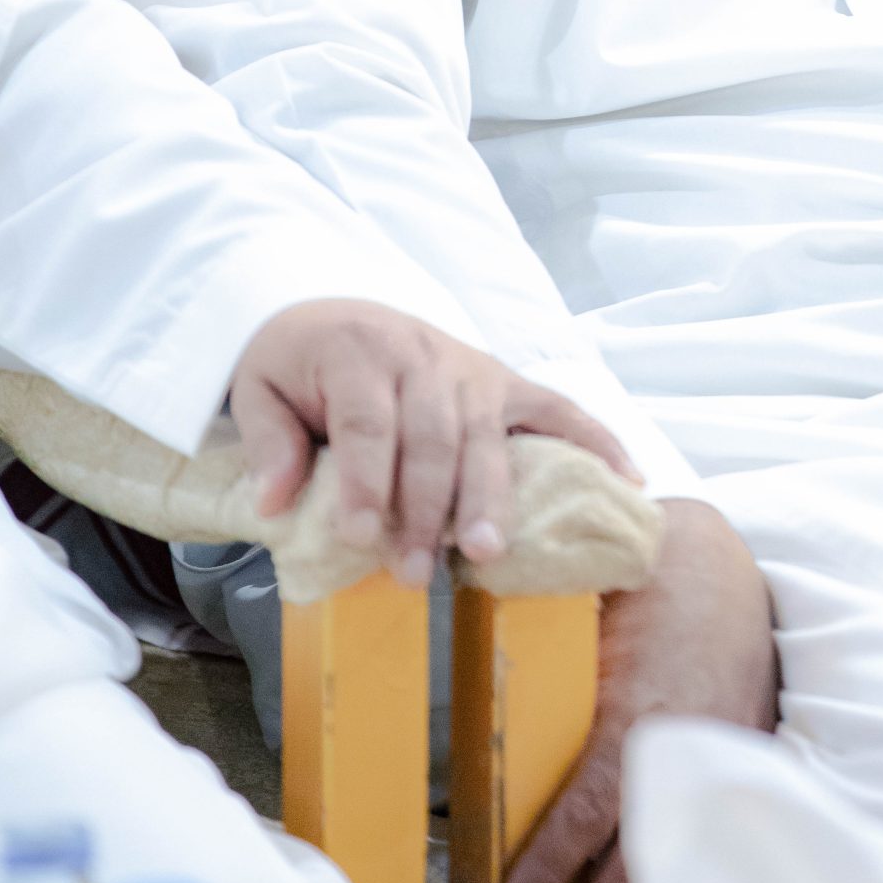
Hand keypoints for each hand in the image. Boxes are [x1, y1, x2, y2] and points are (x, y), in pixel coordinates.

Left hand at [228, 300, 641, 584]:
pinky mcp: (506, 382)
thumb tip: (277, 501)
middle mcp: (425, 358)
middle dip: (425, 507)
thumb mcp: (260, 388)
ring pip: (486, 436)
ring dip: (487, 497)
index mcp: (361, 354)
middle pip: (432, 436)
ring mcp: (473, 370)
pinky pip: (557, 408)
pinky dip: (594, 440)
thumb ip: (271, 442)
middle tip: (414, 572)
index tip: (358, 538)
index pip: (369, 423)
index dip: (367, 481)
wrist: (335, 309)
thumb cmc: (297, 363)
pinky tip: (623, 480)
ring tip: (486, 552)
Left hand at [500, 497, 778, 882]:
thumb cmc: (647, 580)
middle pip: (635, 861)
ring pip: (671, 866)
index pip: (591, 805)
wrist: (730, 565)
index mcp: (639, 711)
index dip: (552, 861)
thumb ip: (547, 657)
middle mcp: (680, 751)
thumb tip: (478, 696)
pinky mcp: (736, 772)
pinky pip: (701, 848)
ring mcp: (715, 767)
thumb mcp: (590, 608)